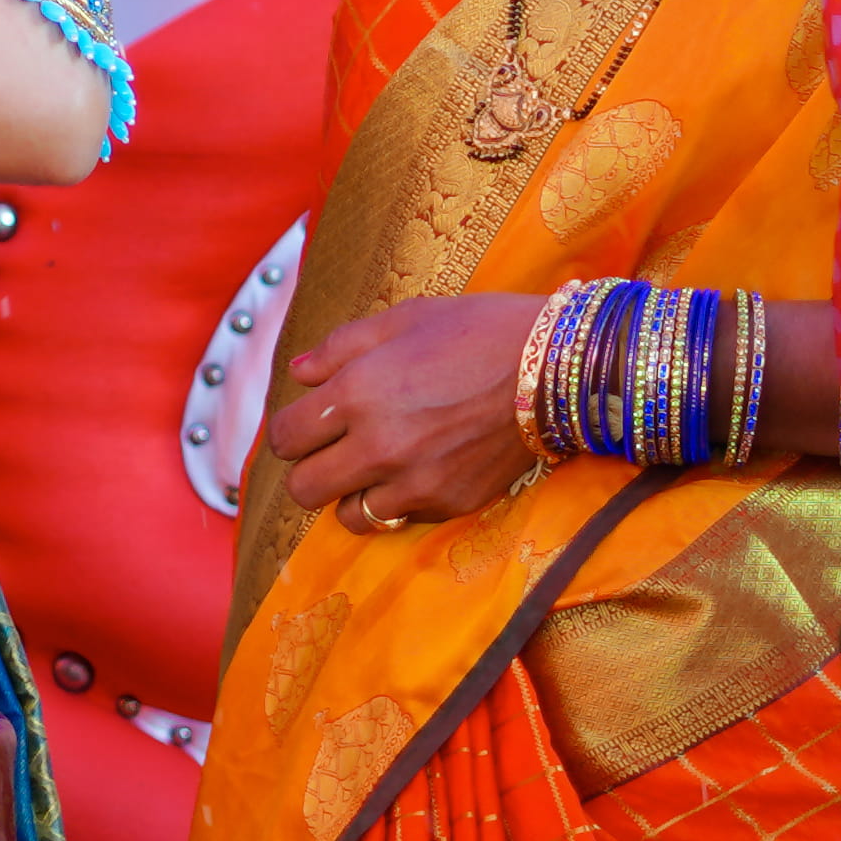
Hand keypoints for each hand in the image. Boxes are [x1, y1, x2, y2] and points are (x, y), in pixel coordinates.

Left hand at [263, 294, 555, 531]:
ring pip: (349, 516)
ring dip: (351, 495)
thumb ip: (338, 348)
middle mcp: (378, 444)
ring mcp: (415, 480)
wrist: (555, 367)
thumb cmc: (476, 331)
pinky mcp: (450, 502)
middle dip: (310, 469)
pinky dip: (397, 502)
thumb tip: (298, 374)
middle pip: (303, 488)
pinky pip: (400, 519)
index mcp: (357, 393)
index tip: (306, 425)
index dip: (290, 431)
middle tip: (331, 451)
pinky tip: (416, 471)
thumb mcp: (401, 321)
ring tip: (373, 468)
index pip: (286, 438)